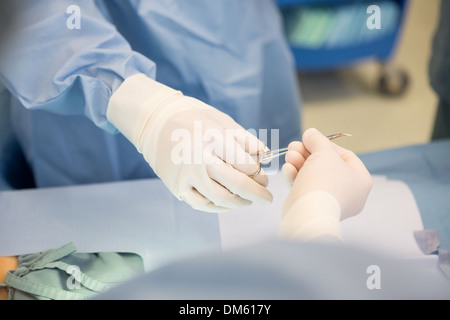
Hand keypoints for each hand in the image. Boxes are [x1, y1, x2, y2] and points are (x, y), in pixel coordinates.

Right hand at [107, 74, 271, 211]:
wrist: (156, 122)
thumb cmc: (193, 119)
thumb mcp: (221, 120)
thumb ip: (244, 139)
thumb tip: (265, 156)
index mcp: (215, 139)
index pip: (246, 165)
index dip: (260, 175)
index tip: (265, 178)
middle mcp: (201, 159)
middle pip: (237, 185)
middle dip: (257, 194)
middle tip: (267, 198)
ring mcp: (188, 175)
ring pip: (221, 198)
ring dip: (239, 203)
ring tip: (248, 202)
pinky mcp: (177, 186)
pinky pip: (202, 203)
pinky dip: (218, 206)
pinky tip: (227, 203)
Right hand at [281, 128, 372, 220]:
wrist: (308, 214)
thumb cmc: (324, 182)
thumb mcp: (324, 153)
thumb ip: (317, 140)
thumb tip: (311, 133)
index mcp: (360, 180)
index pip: (346, 156)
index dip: (326, 145)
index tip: (311, 139)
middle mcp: (348, 193)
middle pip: (326, 165)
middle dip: (307, 153)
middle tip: (294, 145)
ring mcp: (329, 201)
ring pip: (313, 176)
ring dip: (299, 162)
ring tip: (289, 155)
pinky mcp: (312, 207)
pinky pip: (305, 188)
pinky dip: (296, 177)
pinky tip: (287, 168)